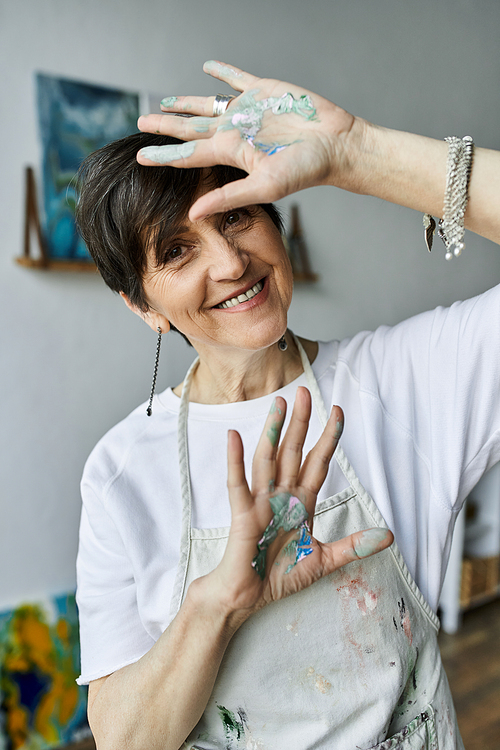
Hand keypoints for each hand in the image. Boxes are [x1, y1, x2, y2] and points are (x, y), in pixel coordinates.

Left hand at [137, 61, 362, 220]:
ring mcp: (248, 110)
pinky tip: (209, 68)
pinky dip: (223, 73)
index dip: (163, 154)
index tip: (139, 156)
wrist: (336, 145)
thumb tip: (193, 212)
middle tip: (141, 121)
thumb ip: (228, 196)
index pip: (188, 154)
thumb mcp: (264, 187)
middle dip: (165, 126)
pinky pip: (237, 78)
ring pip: (207, 103)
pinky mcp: (264, 90)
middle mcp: (234, 131)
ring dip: (186, 101)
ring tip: (165, 101)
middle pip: (191, 127)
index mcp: (230, 151)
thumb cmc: (305, 170)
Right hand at [192, 387, 392, 623]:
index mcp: (302, 502)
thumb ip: (353, 546)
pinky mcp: (243, 515)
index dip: (327, 437)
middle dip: (301, 422)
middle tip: (305, 392)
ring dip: (272, 431)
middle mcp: (282, 495)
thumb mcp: (324, 560)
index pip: (317, 462)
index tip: (337, 412)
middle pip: (293, 451)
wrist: (247, 597)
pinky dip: (235, 460)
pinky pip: (238, 484)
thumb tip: (388, 536)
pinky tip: (235, 436)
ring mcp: (261, 502)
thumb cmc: (279, 576)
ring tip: (278, 404)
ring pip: (267, 459)